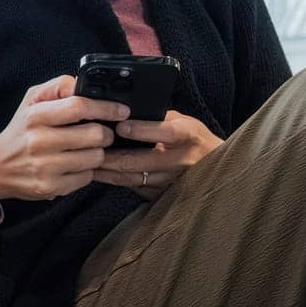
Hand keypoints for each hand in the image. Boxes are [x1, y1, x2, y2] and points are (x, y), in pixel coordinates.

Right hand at [0, 75, 128, 210]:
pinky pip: (86, 177)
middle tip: (102, 133)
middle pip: (94, 135)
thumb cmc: (20, 130)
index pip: (79, 106)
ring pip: (95, 157)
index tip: (122, 110)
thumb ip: (58, 86)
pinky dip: (86, 171)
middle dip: (106, 133)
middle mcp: (39, 141)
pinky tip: (75, 165)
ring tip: (86, 150)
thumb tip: (84, 84)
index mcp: (35, 116)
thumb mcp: (31, 100)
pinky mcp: (50, 187)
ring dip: (97, 153)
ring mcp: (44, 167)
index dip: (106, 108)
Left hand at [94, 110, 222, 199]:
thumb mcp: (184, 122)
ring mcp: (172, 181)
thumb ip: (159, 118)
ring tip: (88, 163)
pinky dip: (117, 181)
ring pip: (134, 178)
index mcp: (188, 136)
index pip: (165, 132)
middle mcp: (182, 160)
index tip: (120, 127)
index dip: (141, 130)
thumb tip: (125, 111)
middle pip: (141, 161)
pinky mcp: (164, 195)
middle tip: (90, 149)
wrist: (217, 168)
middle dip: (111, 156)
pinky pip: (136, 188)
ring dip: (108, 172)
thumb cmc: (195, 140)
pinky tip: (102, 175)